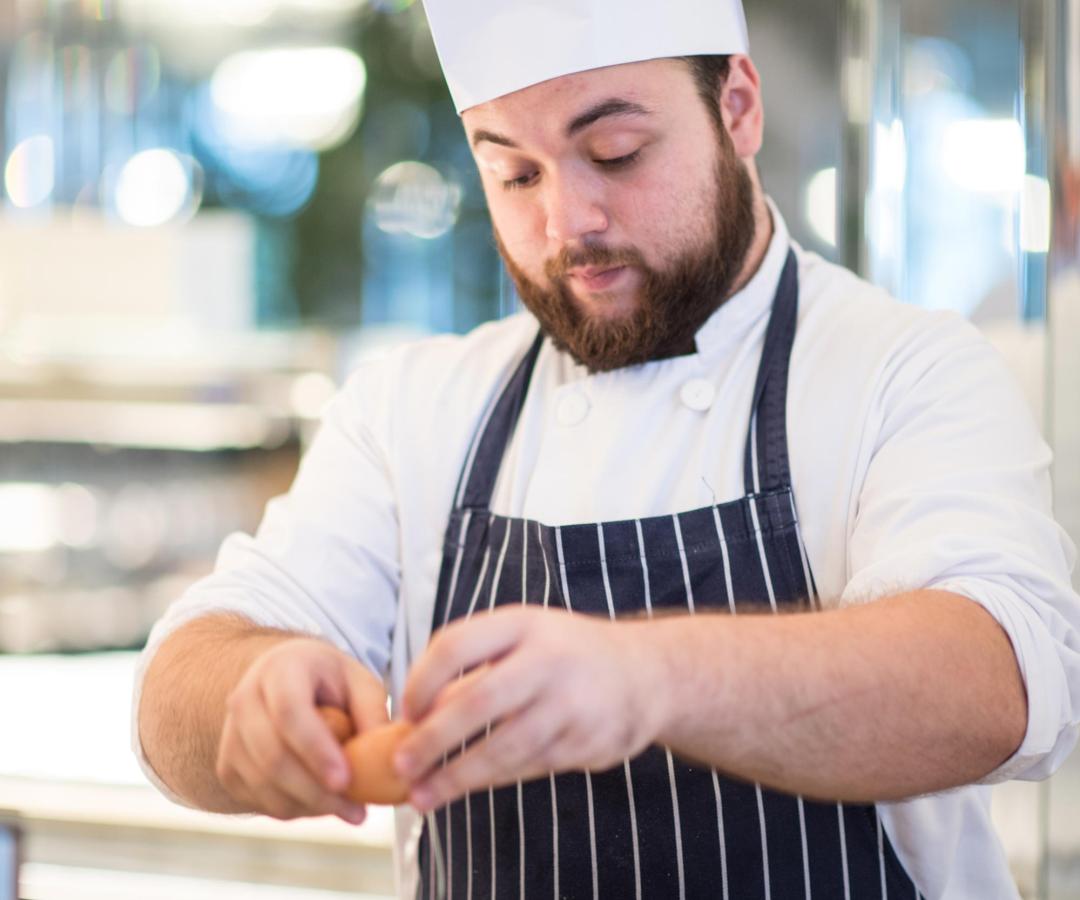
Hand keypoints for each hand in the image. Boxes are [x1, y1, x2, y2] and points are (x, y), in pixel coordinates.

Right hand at [216, 635, 388, 823]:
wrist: (283, 680)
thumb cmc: (329, 680)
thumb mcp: (358, 680)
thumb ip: (372, 712)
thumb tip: (386, 756)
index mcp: (280, 669)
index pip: (289, 712)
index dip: (315, 750)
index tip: (345, 780)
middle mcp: (245, 699)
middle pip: (272, 756)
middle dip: (316, 790)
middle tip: (358, 811)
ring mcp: (231, 735)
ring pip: (263, 784)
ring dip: (309, 806)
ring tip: (351, 811)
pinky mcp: (228, 766)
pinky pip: (258, 800)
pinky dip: (294, 809)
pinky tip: (324, 804)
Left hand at [394, 607, 664, 810]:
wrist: (647, 675)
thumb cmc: (566, 654)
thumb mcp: (525, 636)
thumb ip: (475, 664)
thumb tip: (414, 716)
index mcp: (523, 624)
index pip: (456, 645)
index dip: (421, 681)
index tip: (405, 711)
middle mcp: (548, 659)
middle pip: (476, 702)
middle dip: (432, 740)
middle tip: (400, 766)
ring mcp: (571, 704)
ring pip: (502, 748)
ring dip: (457, 777)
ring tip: (422, 796)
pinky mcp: (586, 743)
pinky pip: (528, 768)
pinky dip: (492, 780)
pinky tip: (465, 787)